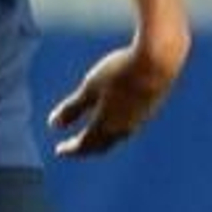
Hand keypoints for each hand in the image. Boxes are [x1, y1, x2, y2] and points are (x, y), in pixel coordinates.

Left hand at [48, 36, 186, 157]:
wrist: (158, 61)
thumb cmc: (120, 71)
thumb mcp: (91, 87)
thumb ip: (72, 108)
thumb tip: (53, 125)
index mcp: (106, 125)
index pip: (84, 145)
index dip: (70, 149)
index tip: (59, 150)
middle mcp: (123, 129)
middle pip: (101, 145)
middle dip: (85, 148)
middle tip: (74, 147)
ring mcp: (138, 121)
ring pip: (116, 138)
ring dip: (102, 139)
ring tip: (94, 134)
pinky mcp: (149, 110)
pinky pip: (129, 127)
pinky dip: (116, 128)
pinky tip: (117, 117)